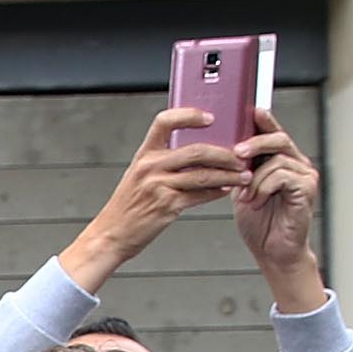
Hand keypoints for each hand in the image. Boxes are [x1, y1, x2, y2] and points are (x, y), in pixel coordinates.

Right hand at [61, 108, 249, 291]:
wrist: (110, 235)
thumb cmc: (126, 208)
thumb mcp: (138, 177)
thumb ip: (163, 162)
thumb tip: (198, 154)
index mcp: (144, 155)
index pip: (165, 122)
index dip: (189, 115)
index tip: (210, 117)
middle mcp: (150, 167)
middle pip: (196, 150)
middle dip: (225, 154)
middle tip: (240, 156)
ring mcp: (158, 186)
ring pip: (204, 174)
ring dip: (229, 175)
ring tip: (242, 175)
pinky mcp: (167, 205)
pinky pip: (200, 195)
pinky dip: (217, 192)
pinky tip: (225, 190)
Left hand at [232, 110, 326, 306]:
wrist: (273, 252)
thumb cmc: (258, 223)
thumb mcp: (242, 190)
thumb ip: (238, 170)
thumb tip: (219, 151)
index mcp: (281, 160)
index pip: (272, 133)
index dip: (263, 120)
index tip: (250, 109)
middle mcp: (297, 163)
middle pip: (278, 138)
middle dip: (254, 142)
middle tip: (235, 151)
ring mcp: (305, 175)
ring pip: (277, 159)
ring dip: (254, 177)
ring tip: (244, 196)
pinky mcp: (307, 188)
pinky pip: (282, 176)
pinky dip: (263, 188)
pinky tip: (255, 203)